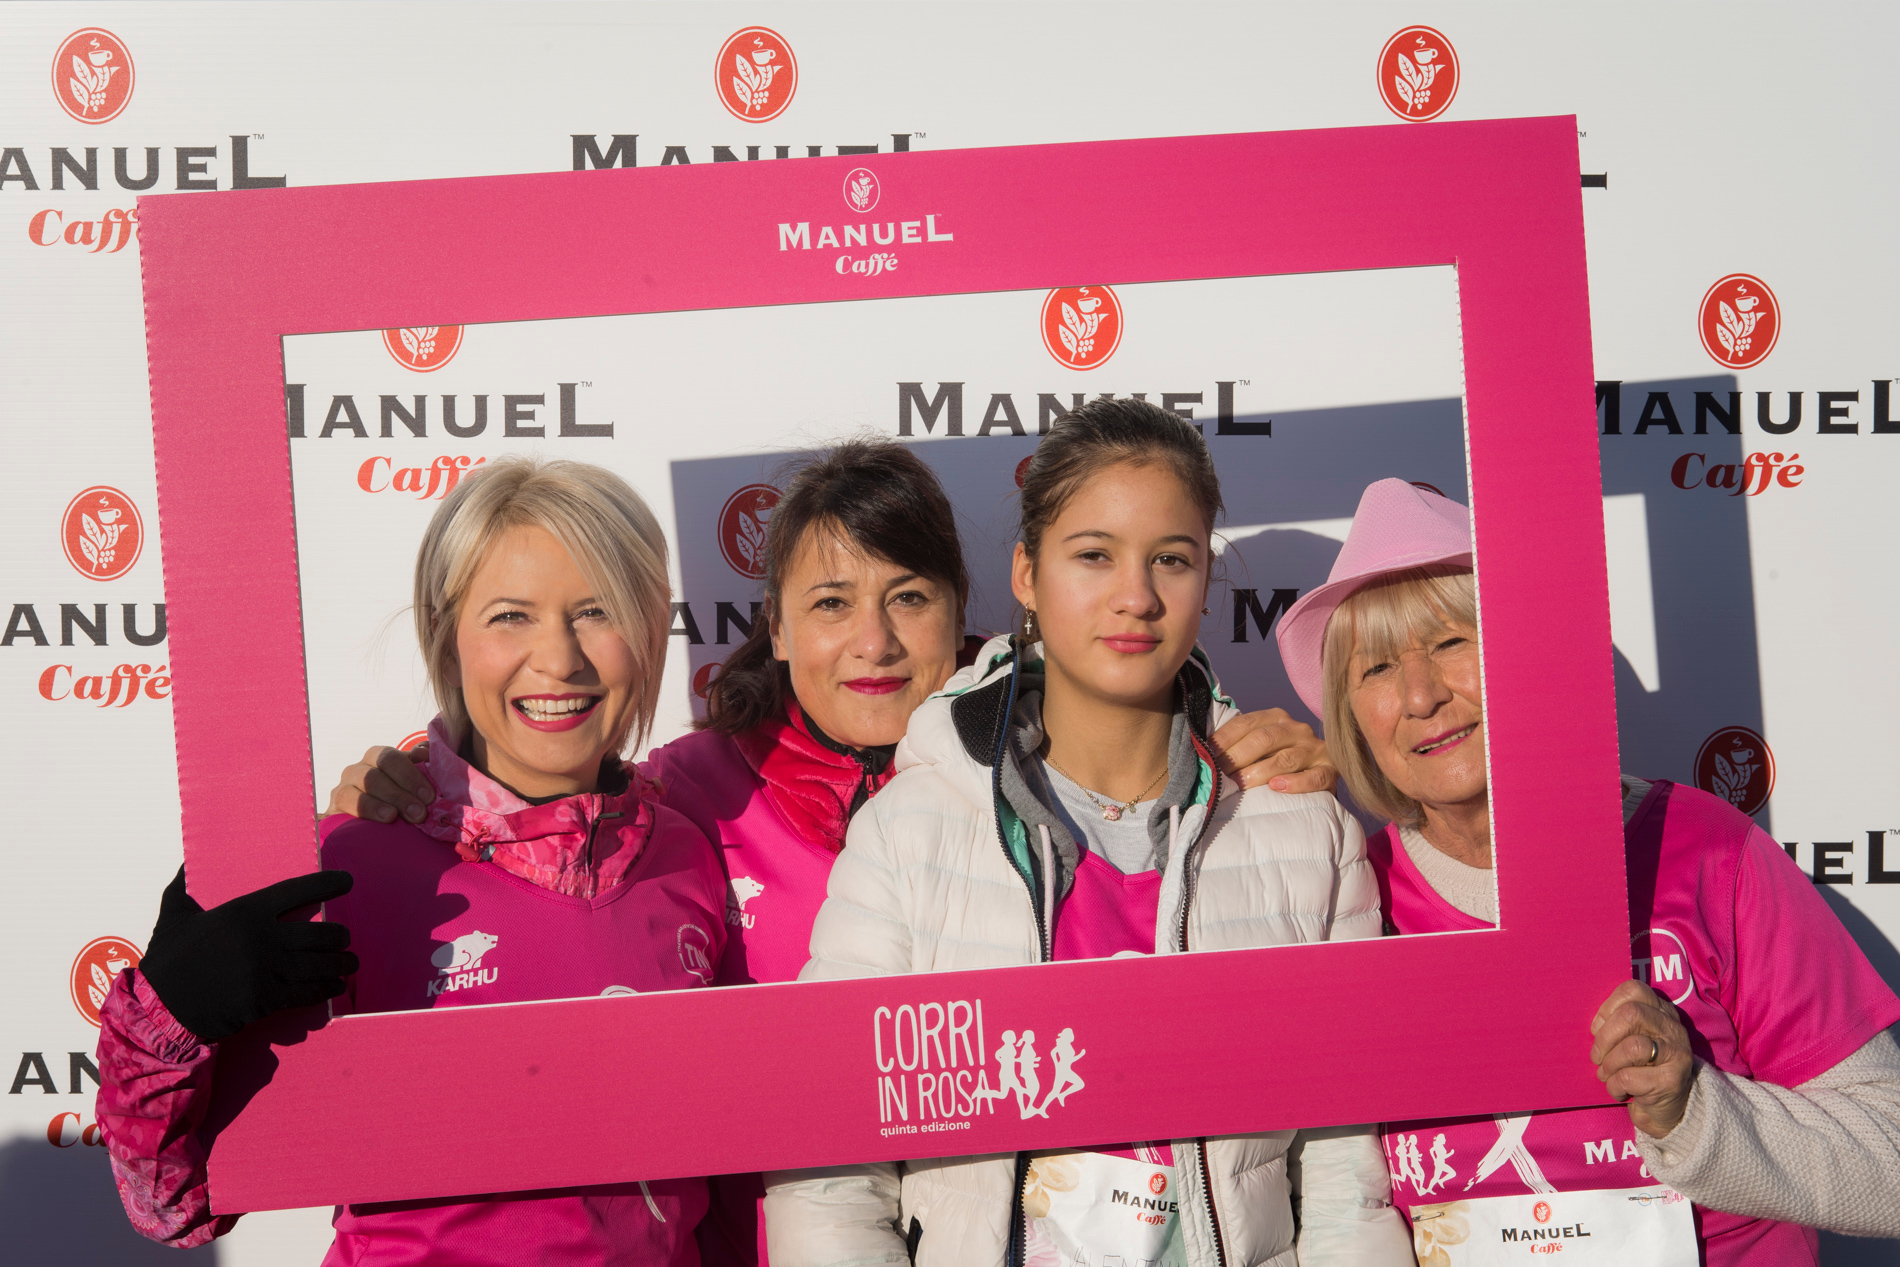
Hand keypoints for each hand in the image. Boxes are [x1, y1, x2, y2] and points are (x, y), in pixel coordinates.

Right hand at [137, 866, 357, 1043]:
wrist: (160, 1008)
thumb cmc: (167, 959)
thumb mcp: (173, 915)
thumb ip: (184, 886)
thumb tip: (187, 861)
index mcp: (245, 912)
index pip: (297, 890)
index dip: (326, 884)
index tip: (347, 881)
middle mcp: (264, 938)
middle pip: (319, 933)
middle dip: (338, 935)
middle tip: (344, 936)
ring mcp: (268, 970)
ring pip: (319, 964)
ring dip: (340, 963)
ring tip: (350, 961)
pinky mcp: (267, 999)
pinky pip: (307, 992)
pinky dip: (326, 988)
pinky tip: (335, 986)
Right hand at [325, 743, 433, 823]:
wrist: (378, 827)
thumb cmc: (404, 799)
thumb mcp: (416, 782)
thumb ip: (424, 765)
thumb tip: (422, 752)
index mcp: (378, 757)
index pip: (390, 758)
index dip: (410, 776)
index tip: (429, 797)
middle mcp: (358, 769)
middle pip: (373, 776)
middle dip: (399, 795)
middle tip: (419, 814)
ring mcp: (343, 788)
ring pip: (353, 792)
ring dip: (377, 805)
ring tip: (393, 817)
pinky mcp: (334, 809)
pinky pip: (344, 806)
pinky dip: (362, 812)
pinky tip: (376, 821)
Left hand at [1211, 709, 1337, 792]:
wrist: (1318, 775)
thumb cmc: (1277, 762)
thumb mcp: (1259, 747)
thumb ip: (1237, 744)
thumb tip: (1200, 750)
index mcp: (1277, 718)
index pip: (1245, 723)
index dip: (1223, 739)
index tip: (1204, 754)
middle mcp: (1298, 729)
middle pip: (1263, 739)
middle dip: (1237, 757)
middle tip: (1218, 774)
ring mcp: (1316, 750)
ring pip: (1285, 759)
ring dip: (1259, 772)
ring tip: (1239, 784)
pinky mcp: (1330, 772)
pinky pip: (1314, 778)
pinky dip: (1295, 783)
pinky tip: (1276, 788)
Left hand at [1589, 979, 1695, 1136]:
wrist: (1667, 1109)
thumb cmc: (1640, 1068)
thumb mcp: (1631, 1039)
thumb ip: (1618, 1024)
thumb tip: (1595, 1026)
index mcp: (1661, 1011)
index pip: (1634, 990)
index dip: (1608, 1007)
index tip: (1596, 1028)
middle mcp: (1673, 1028)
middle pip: (1631, 1014)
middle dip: (1605, 1037)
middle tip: (1597, 1056)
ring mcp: (1677, 1053)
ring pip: (1632, 1047)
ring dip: (1609, 1064)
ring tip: (1607, 1075)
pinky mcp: (1672, 1080)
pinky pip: (1629, 1077)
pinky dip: (1614, 1085)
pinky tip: (1619, 1091)